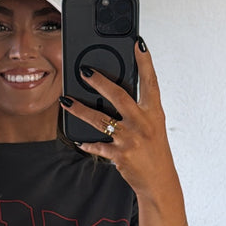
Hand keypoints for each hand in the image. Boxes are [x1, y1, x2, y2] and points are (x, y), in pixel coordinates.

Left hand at [70, 42, 180, 207]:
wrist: (159, 182)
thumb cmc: (154, 151)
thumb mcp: (153, 126)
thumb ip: (139, 109)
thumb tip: (115, 91)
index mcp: (154, 112)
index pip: (150, 81)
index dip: (145, 62)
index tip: (138, 43)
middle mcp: (143, 123)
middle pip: (119, 96)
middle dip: (100, 82)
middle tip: (84, 71)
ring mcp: (131, 139)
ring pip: (100, 120)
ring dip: (80, 110)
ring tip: (66, 101)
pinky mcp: (120, 155)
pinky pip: (98, 146)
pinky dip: (87, 143)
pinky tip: (79, 140)